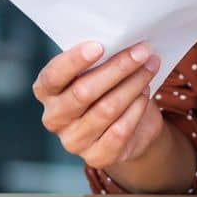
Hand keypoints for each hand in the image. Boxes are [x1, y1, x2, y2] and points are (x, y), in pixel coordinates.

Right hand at [32, 41, 164, 168]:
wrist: (129, 127)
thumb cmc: (109, 87)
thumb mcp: (99, 70)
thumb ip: (100, 58)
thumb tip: (123, 39)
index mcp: (47, 91)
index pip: (52, 77)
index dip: (73, 61)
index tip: (99, 46)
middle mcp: (54, 118)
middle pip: (83, 92)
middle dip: (117, 68)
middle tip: (142, 51)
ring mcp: (73, 141)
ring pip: (106, 109)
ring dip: (133, 84)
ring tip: (150, 67)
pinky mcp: (96, 157)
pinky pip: (120, 130)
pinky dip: (136, 108)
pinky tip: (146, 93)